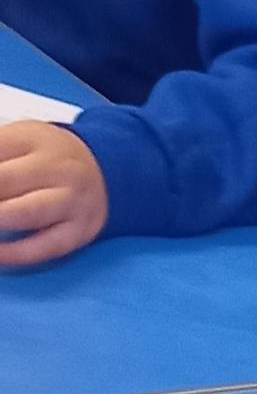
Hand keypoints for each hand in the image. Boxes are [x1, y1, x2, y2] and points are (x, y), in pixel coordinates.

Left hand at [0, 123, 107, 266]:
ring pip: (24, 213)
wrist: (110, 170)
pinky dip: (13, 254)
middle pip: (2, 181)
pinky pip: (44, 246)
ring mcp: (71, 200)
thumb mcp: (17, 140)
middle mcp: (55, 167)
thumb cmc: (50, 158)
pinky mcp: (80, 231)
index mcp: (32, 139)